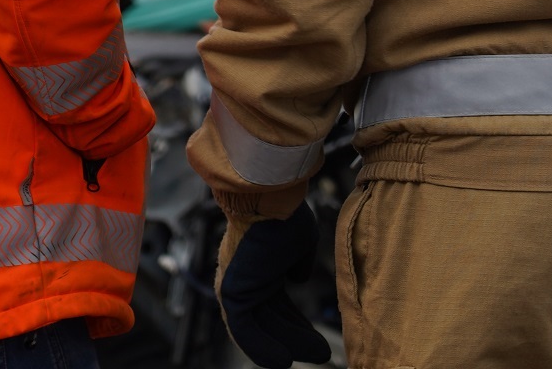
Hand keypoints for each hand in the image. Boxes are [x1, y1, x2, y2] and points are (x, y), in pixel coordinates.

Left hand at [218, 202, 331, 368]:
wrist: (268, 199)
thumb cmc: (284, 213)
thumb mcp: (299, 243)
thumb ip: (298, 263)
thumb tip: (298, 279)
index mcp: (258, 265)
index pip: (276, 302)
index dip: (296, 322)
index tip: (315, 335)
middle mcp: (244, 278)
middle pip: (270, 318)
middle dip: (296, 336)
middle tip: (321, 352)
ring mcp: (235, 287)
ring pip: (261, 328)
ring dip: (288, 345)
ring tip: (318, 355)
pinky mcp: (230, 294)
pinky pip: (245, 332)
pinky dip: (263, 349)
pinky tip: (285, 361)